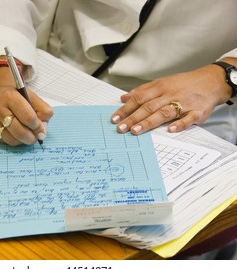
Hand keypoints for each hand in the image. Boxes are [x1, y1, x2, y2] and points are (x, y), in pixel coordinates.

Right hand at [0, 66, 52, 145]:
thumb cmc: (19, 97)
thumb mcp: (34, 98)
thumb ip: (44, 112)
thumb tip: (42, 132)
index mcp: (10, 96)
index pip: (28, 117)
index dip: (37, 127)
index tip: (41, 130)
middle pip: (18, 131)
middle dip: (31, 137)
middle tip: (35, 137)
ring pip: (11, 139)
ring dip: (22, 140)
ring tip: (26, 134)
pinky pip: (3, 141)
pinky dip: (13, 140)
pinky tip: (15, 133)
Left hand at [110, 63, 232, 134]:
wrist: (212, 80)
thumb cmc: (183, 84)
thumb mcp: (162, 83)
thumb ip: (142, 91)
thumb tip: (124, 98)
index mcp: (160, 87)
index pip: (139, 98)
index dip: (126, 109)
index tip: (114, 119)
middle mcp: (170, 95)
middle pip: (148, 107)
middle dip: (133, 118)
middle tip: (120, 128)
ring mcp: (184, 103)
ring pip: (164, 112)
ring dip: (149, 122)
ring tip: (136, 131)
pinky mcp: (198, 111)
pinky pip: (189, 118)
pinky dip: (180, 124)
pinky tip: (170, 130)